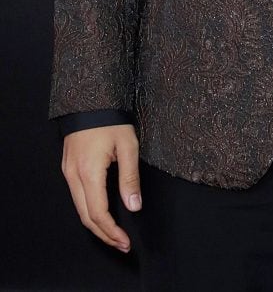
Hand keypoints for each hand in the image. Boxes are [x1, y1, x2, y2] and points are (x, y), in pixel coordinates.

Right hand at [61, 124, 140, 251]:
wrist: (90, 100)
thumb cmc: (111, 120)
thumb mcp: (128, 146)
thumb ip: (130, 177)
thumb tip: (134, 206)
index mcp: (89, 173)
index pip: (98, 213)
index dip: (111, 231)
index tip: (125, 242)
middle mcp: (73, 176)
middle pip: (86, 216)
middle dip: (104, 234)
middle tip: (121, 244)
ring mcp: (68, 172)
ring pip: (79, 208)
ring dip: (96, 224)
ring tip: (114, 233)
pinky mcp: (68, 167)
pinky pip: (76, 196)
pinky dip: (89, 210)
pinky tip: (102, 214)